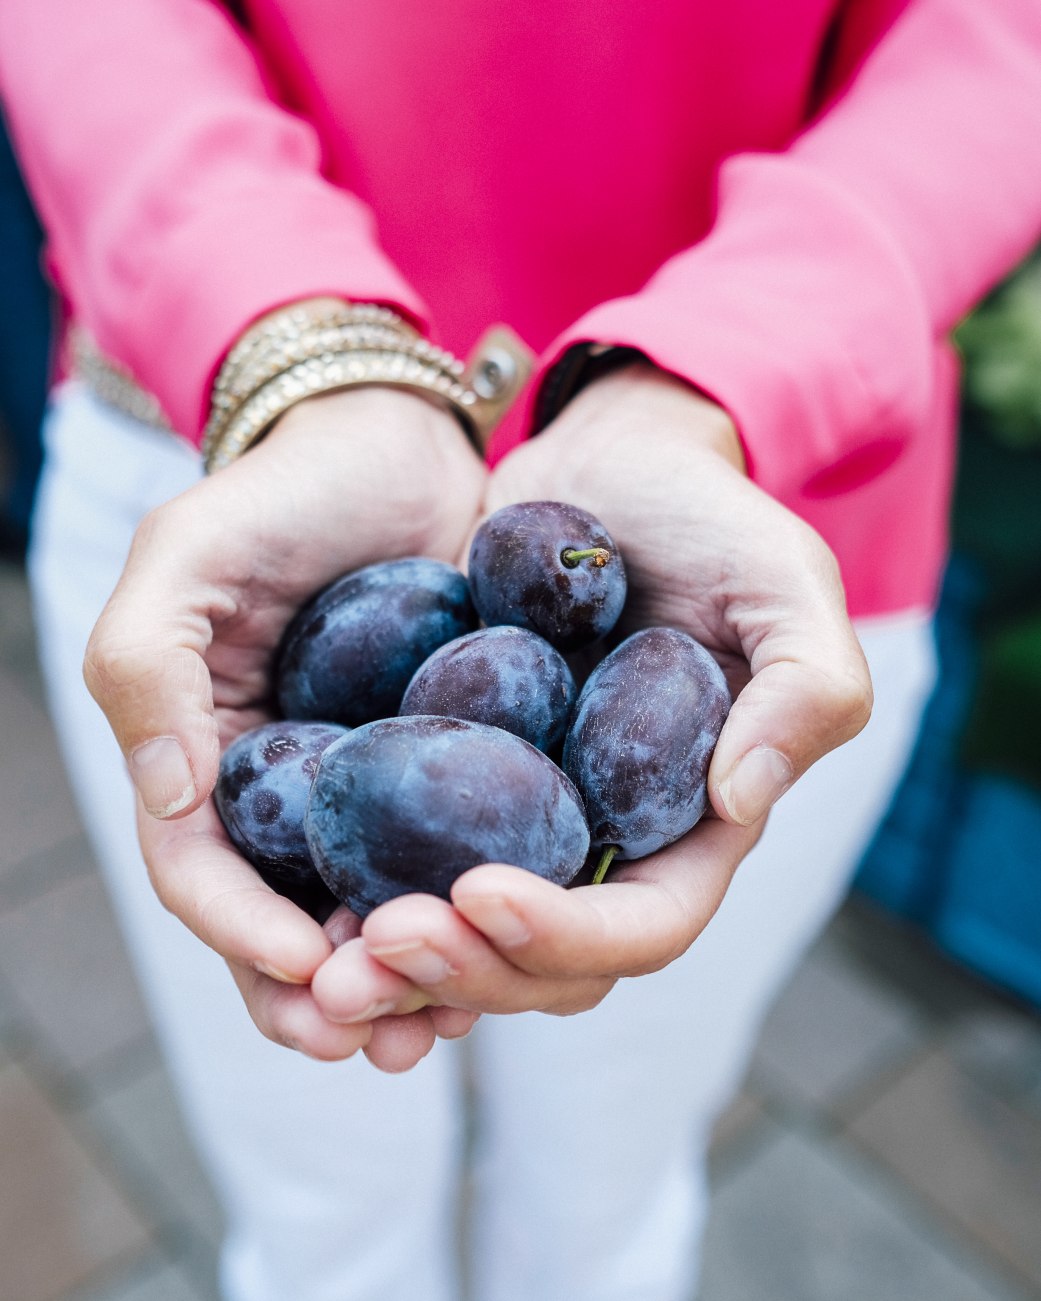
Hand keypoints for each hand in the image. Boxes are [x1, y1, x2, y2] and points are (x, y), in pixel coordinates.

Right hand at [85, 385, 484, 1069]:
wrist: (394, 442)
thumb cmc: (279, 490)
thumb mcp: (185, 557)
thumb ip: (146, 670)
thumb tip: (171, 804)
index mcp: (204, 757)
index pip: (201, 874)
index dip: (241, 936)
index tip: (308, 970)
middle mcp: (283, 790)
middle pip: (285, 922)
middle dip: (326, 995)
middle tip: (381, 1037)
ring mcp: (370, 788)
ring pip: (373, 911)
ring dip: (407, 980)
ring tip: (452, 1022)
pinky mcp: (450, 769)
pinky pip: (454, 858)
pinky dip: (474, 912)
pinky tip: (510, 941)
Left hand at [310, 362, 871, 1022]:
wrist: (606, 465)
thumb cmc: (709, 515)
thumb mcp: (785, 582)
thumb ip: (808, 688)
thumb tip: (739, 802)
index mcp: (695, 827)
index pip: (644, 928)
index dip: (568, 937)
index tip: (479, 892)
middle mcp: (608, 843)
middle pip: (543, 963)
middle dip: (465, 969)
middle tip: (376, 941)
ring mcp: (529, 820)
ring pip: (467, 937)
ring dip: (403, 959)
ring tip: (328, 948)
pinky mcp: (458, 783)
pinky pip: (409, 863)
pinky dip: (363, 892)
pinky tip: (307, 889)